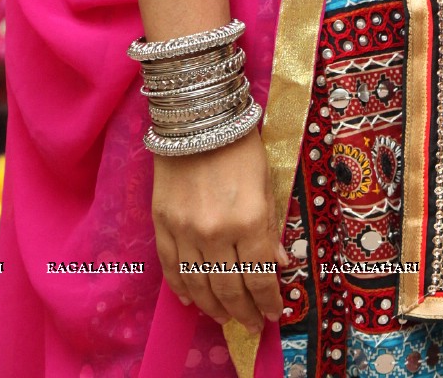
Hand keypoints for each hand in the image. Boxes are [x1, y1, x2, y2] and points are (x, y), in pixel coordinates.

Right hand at [152, 130, 287, 331]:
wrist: (197, 118)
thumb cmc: (241, 145)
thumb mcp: (267, 182)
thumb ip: (271, 226)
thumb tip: (280, 264)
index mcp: (249, 220)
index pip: (260, 275)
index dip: (268, 300)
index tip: (274, 313)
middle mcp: (216, 232)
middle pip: (230, 287)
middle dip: (244, 311)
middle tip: (252, 325)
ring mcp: (186, 231)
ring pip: (199, 285)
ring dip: (215, 307)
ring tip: (226, 318)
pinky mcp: (163, 225)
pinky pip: (172, 268)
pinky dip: (182, 290)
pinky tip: (193, 302)